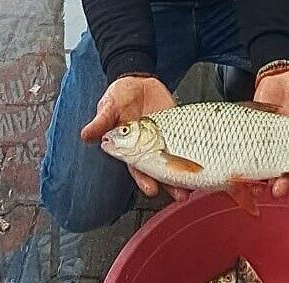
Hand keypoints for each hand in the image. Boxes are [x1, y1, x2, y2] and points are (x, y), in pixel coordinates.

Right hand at [81, 76, 188, 201]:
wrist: (139, 80)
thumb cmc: (120, 94)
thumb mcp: (110, 105)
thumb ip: (102, 121)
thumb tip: (86, 135)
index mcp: (130, 148)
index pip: (137, 168)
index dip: (144, 179)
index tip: (151, 189)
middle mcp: (148, 148)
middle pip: (160, 171)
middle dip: (169, 184)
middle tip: (179, 194)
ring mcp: (165, 141)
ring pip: (175, 162)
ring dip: (184, 176)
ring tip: (193, 187)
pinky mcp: (178, 131)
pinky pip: (187, 146)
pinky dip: (194, 156)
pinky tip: (202, 166)